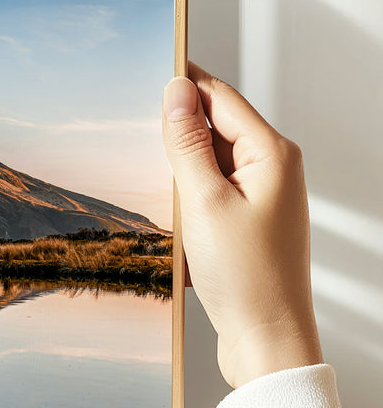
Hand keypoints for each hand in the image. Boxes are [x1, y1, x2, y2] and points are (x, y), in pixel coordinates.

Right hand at [161, 62, 323, 388]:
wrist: (266, 339)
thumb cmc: (246, 278)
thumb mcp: (204, 202)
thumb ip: (188, 143)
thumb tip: (176, 92)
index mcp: (272, 154)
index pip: (220, 97)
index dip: (182, 82)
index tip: (146, 68)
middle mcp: (273, 168)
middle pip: (215, 125)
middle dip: (177, 126)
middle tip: (135, 129)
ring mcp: (262, 195)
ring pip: (210, 158)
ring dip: (179, 164)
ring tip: (154, 182)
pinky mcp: (248, 220)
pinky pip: (211, 188)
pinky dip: (187, 192)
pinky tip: (169, 210)